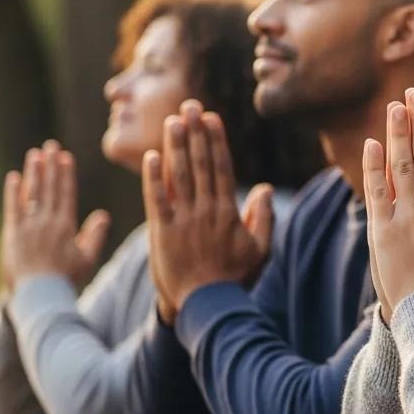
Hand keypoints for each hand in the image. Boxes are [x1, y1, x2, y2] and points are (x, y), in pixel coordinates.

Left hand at [0, 141, 109, 292]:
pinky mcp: (13, 234)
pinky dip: (14, 191)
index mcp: (66, 225)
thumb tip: (103, 215)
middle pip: (49, 187)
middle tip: (50, 145)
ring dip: (34, 172)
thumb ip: (94, 235)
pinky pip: (13, 207)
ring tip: (35, 154)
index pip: (66, 192)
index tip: (65, 156)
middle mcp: (48, 221)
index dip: (65, 173)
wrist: (40, 295)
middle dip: (50, 165)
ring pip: (32, 193)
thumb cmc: (66, 280)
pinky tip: (14, 177)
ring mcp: (29, 226)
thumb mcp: (87, 259)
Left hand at [142, 100, 272, 323]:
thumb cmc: (235, 278)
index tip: (211, 118)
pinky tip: (150, 156)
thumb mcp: (259, 249)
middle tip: (189, 106)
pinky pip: (156, 199)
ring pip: (178, 175)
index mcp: (228, 212)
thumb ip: (263, 217)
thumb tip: (260, 187)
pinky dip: (153, 177)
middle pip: (199, 163)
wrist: (206, 306)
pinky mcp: (162, 232)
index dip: (215, 140)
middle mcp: (205, 210)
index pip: (220, 167)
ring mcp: (183, 220)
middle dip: (194, 133)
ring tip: (171, 121)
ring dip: (174, 146)